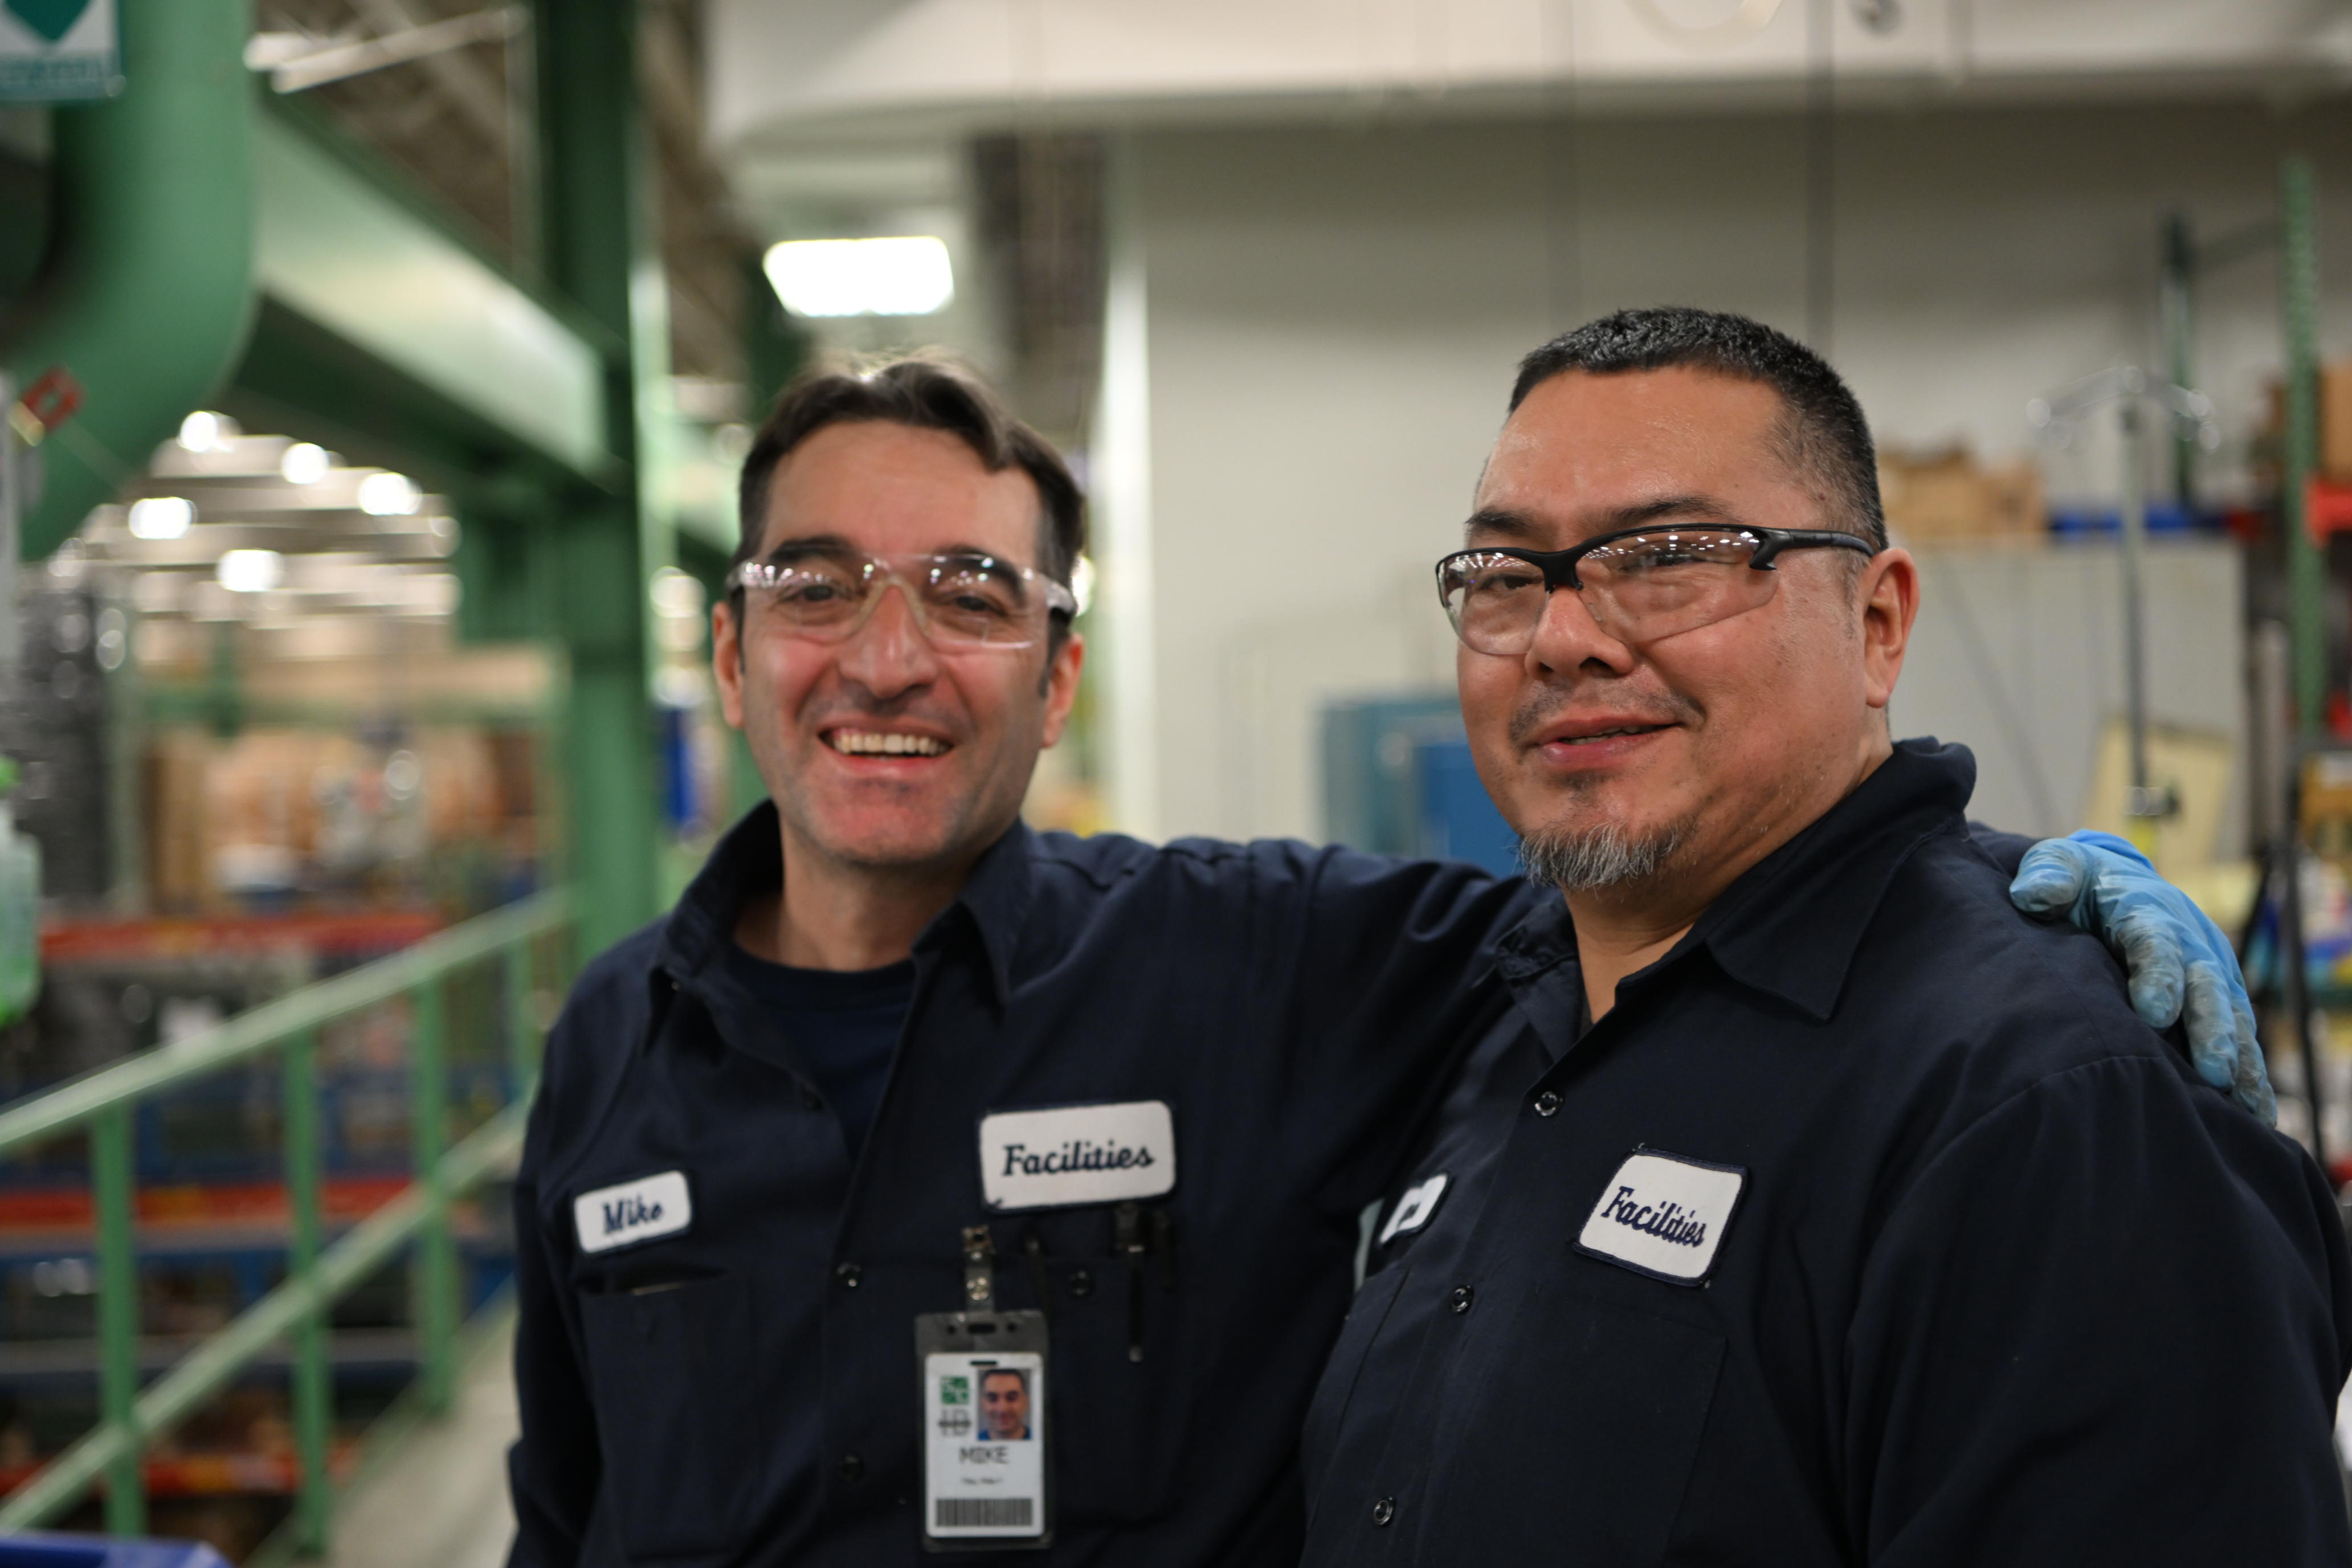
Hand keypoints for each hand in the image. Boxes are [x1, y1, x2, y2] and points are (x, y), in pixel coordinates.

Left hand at [2009, 831, 2273, 1123]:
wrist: (2115, 880)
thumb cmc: (2081, 880)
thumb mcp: (2060, 864)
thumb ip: (2049, 874)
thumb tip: (2035, 894)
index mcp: (2146, 909)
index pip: (2154, 942)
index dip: (2157, 976)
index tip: (2152, 1013)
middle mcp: (2188, 941)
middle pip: (2204, 986)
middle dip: (2210, 1029)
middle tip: (2211, 1072)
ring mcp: (2209, 971)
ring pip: (2230, 1015)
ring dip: (2238, 1057)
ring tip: (2241, 1100)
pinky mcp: (2219, 997)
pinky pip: (2241, 1036)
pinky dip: (2251, 1072)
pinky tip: (2255, 1112)